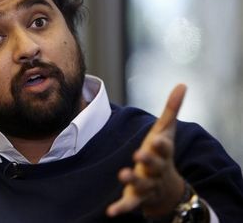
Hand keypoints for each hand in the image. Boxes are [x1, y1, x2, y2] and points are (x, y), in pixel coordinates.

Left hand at [107, 84, 186, 217]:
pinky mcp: (136, 197)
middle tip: (139, 154)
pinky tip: (110, 211)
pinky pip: (130, 204)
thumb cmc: (163, 154)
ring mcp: (147, 184)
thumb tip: (182, 84)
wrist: (167, 188)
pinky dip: (122, 208)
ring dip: (132, 179)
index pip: (164, 148)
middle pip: (154, 165)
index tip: (156, 139)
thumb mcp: (166, 132)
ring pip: (142, 184)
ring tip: (122, 174)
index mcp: (162, 154)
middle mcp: (156, 170)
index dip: (161, 144)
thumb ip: (171, 110)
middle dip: (148, 160)